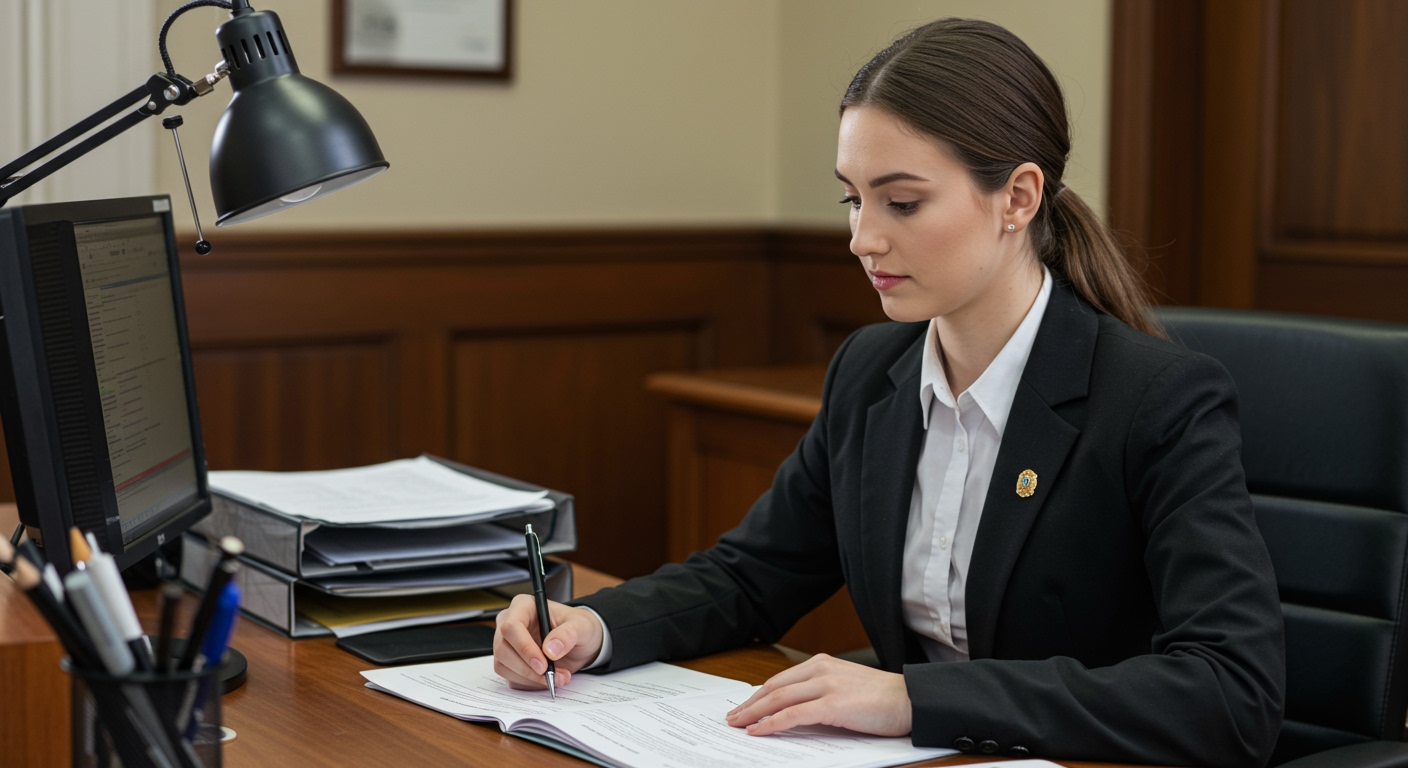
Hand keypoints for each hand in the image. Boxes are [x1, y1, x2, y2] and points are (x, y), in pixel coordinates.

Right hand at [493, 594, 603, 689]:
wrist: (581, 643)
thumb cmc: (578, 627)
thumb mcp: (581, 626)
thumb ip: (567, 634)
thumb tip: (550, 650)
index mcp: (523, 606)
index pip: (511, 627)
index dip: (524, 648)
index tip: (543, 665)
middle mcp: (510, 624)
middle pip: (503, 649)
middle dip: (528, 668)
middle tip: (552, 676)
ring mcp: (507, 644)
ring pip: (503, 666)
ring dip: (530, 679)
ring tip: (558, 678)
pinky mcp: (510, 663)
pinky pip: (511, 678)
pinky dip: (530, 684)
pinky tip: (548, 679)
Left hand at [724, 653, 911, 736]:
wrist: (911, 700)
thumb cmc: (883, 699)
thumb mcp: (846, 689)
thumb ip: (820, 693)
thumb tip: (794, 712)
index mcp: (822, 664)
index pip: (780, 680)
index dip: (758, 695)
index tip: (744, 706)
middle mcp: (820, 669)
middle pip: (774, 687)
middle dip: (750, 704)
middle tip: (732, 718)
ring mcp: (826, 685)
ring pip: (779, 698)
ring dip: (754, 713)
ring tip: (738, 725)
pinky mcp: (833, 704)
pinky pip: (794, 714)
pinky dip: (772, 723)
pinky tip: (759, 731)